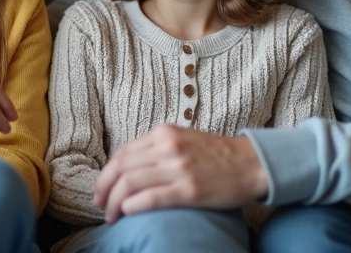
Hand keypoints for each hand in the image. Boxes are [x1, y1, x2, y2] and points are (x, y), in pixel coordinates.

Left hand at [92, 125, 268, 222]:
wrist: (251, 163)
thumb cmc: (216, 155)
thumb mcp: (182, 139)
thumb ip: (156, 148)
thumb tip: (127, 168)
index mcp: (163, 133)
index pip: (122, 153)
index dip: (105, 174)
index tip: (101, 189)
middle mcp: (168, 147)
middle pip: (121, 168)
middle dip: (104, 189)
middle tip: (99, 205)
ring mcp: (179, 168)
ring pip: (130, 183)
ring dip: (114, 202)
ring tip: (111, 216)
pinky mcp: (189, 190)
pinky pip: (150, 198)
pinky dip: (132, 207)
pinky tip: (128, 214)